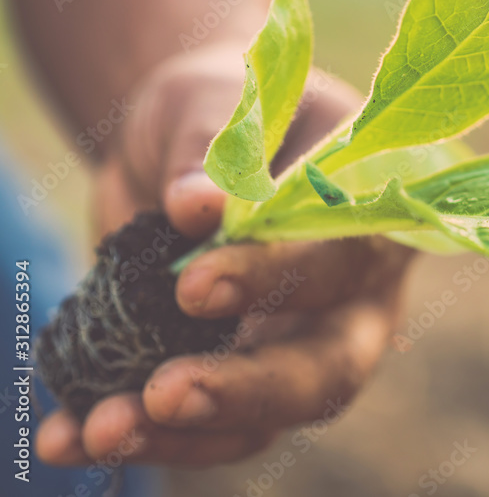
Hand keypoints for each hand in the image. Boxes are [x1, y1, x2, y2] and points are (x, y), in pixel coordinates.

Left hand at [37, 43, 412, 466]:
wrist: (184, 141)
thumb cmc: (221, 105)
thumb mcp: (218, 98)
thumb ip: (218, 144)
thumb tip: (197, 209)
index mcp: (373, 217)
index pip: (345, 258)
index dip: (279, 280)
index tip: (195, 286)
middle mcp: (353, 296)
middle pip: (330, 367)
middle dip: (250, 388)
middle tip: (164, 392)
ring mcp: (300, 343)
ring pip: (270, 415)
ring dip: (187, 431)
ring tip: (100, 428)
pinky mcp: (241, 370)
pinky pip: (209, 425)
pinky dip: (147, 436)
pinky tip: (68, 435)